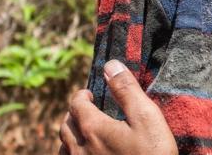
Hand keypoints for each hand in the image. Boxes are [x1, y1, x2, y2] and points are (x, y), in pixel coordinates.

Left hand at [58, 60, 176, 154]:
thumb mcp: (146, 118)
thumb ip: (126, 90)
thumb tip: (110, 65)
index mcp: (94, 129)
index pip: (76, 104)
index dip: (82, 96)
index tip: (89, 94)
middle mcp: (81, 150)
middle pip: (66, 125)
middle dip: (74, 114)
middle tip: (86, 110)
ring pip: (64, 148)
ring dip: (70, 136)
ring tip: (82, 133)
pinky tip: (84, 154)